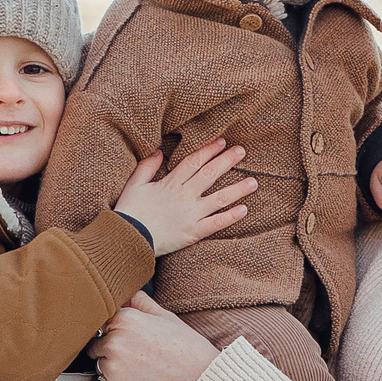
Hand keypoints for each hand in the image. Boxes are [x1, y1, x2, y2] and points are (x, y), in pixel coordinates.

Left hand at [88, 291, 223, 380]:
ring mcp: (112, 366)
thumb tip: (125, 295)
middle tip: (138, 352)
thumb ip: (140, 303)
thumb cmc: (189, 351)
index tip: (127, 334)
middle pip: (96, 341)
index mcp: (124, 319)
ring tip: (142, 366)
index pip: (101, 319)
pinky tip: (141, 379)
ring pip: (100, 362)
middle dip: (110, 346)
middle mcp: (113, 341)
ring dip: (112, 364)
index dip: (114, 327)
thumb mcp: (167, 318)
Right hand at [113, 141, 256, 255]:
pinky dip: (230, 217)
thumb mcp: (134, 184)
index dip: (208, 150)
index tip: (221, 141)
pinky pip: (215, 224)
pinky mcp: (192, 232)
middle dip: (226, 161)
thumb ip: (147, 166)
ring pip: (219, 199)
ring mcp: (190, 214)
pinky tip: (244, 210)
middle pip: (210, 174)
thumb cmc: (129, 212)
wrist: (128, 238)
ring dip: (237, 189)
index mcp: (170, 183)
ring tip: (254, 182)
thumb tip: (159, 151)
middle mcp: (184, 196)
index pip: (194, 162)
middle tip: (241, 151)